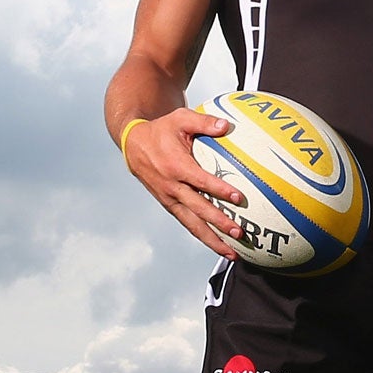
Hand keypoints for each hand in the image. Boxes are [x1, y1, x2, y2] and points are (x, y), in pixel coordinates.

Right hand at [122, 108, 247, 256]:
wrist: (133, 145)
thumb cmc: (161, 130)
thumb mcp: (180, 119)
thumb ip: (203, 122)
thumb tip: (226, 126)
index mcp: (175, 166)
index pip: (200, 181)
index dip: (219, 190)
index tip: (238, 198)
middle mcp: (172, 187)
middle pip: (198, 211)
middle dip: (219, 224)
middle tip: (239, 233)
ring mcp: (169, 200)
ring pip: (192, 225)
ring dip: (212, 240)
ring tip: (232, 253)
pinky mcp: (169, 206)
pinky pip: (188, 224)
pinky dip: (203, 236)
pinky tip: (220, 245)